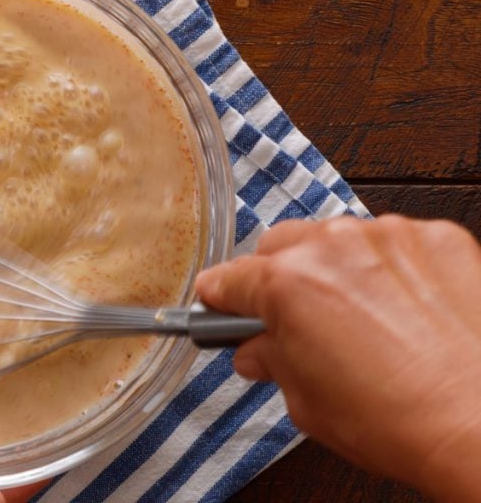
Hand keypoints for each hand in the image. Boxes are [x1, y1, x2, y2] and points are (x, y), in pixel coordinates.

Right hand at [196, 215, 480, 501]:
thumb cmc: (400, 420)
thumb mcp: (307, 403)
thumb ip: (273, 363)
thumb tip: (260, 351)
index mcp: (286, 285)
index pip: (228, 278)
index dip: (218, 298)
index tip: (220, 306)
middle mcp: (334, 247)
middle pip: (279, 246)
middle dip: (276, 279)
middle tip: (292, 321)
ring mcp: (389, 237)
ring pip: (338, 240)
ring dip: (335, 270)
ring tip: (359, 320)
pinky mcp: (438, 239)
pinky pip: (394, 244)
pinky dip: (389, 269)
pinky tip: (403, 312)